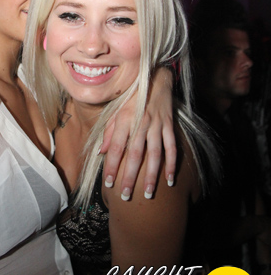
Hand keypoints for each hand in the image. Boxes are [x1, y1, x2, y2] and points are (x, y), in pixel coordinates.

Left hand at [101, 67, 175, 199]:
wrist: (155, 78)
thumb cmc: (132, 98)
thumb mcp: (116, 110)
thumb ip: (109, 131)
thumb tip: (101, 152)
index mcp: (124, 119)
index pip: (117, 146)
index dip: (112, 165)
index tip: (109, 183)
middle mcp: (141, 122)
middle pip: (135, 154)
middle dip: (130, 176)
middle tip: (126, 196)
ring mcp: (157, 124)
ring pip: (155, 153)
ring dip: (152, 175)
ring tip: (149, 194)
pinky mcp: (169, 125)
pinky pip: (172, 147)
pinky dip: (172, 164)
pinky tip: (169, 180)